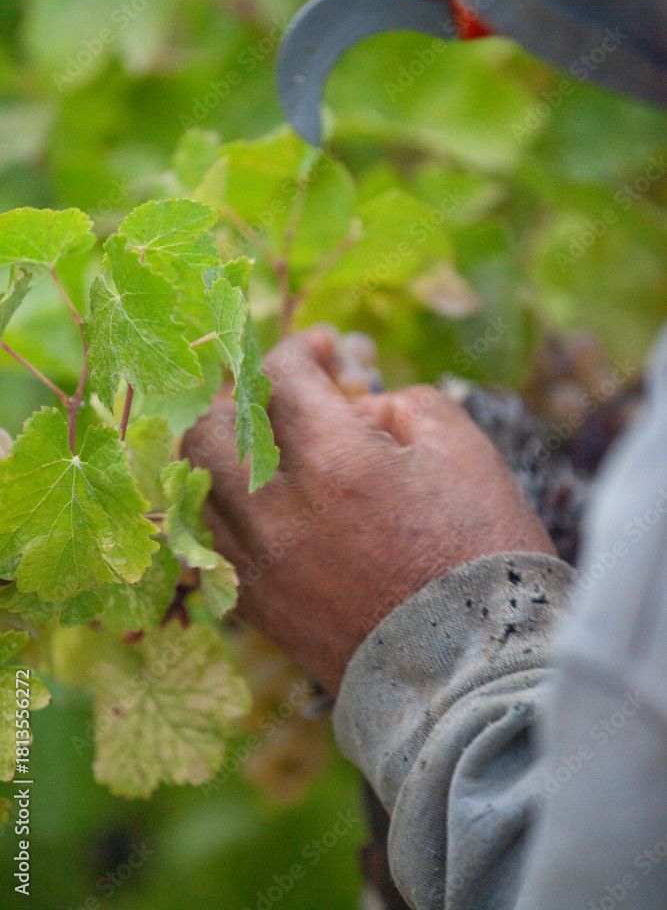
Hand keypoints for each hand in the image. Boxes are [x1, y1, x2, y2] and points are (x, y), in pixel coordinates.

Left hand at [183, 329, 555, 693]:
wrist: (474, 673)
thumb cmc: (482, 553)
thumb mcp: (464, 451)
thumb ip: (401, 404)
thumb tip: (354, 406)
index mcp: (337, 463)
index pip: (282, 377)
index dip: (300, 350)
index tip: (321, 350)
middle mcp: (281, 512)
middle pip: (213, 425)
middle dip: (245, 396)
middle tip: (282, 397)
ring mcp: (260, 564)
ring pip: (196, 483)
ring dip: (224, 448)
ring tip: (262, 446)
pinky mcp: (256, 606)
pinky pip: (208, 538)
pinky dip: (225, 505)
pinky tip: (259, 500)